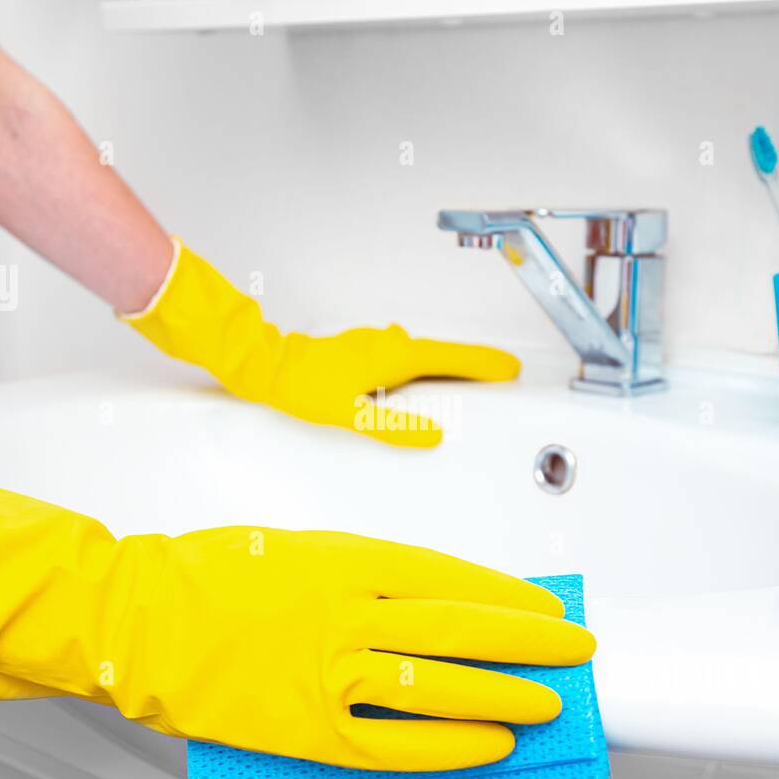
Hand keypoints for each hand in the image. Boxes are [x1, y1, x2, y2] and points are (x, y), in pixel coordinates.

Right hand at [0, 433, 594, 770]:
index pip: (451, 578)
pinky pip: (392, 743)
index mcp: (346, 559)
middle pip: (462, 626)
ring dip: (503, 692)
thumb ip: (358, 573)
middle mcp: (348, 612)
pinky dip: (444, 745)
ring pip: (439, 683)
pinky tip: (486, 745)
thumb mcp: (292, 548)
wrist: (132, 613)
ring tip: (548, 701)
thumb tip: (421, 598)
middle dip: (529, 639)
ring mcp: (329, 670)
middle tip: (573, 647)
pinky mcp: (306, 727)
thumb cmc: (203, 573)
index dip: (507, 596)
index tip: (544, 605)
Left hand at [124, 238, 519, 446]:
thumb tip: (431, 435)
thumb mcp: (351, 415)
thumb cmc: (302, 387)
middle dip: (474, 364)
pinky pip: (406, 355)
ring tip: (470, 377)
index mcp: (393, 359)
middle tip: (502, 372)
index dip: (483, 365)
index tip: (510, 367)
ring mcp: (377, 344)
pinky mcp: (365, 349)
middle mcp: (389, 345)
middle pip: (443, 355)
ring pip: (424, 353)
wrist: (268, 364)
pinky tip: (419, 377)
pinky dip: (423, 364)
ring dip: (448, 363)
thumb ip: (393, 428)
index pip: (450, 360)